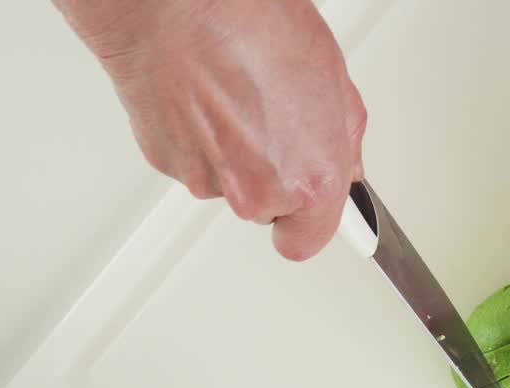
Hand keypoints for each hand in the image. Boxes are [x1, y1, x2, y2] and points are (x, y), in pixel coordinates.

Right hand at [54, 0, 365, 260]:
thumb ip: (341, 140)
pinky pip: (194, 164)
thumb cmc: (253, 27)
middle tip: (273, 122)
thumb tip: (342, 162)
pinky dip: (200, 140)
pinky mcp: (167, 162)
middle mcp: (258, 191)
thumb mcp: (333, 82)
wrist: (179, 8)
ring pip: (230, 185)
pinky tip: (207, 100)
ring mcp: (209, 180)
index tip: (312, 210)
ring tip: (238, 99)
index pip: (307, 241)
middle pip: (268, 208)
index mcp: (311, 179)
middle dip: (274, 174)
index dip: (309, 219)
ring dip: (235, 155)